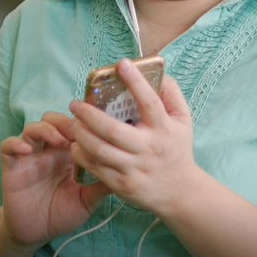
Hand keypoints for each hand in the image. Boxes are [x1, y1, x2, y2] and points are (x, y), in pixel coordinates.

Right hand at [0, 112, 111, 248]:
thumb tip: (126, 172)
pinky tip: (27, 150)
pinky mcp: (12, 166)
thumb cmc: (61, 214)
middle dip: (64, 121)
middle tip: (76, 131)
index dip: (83, 123)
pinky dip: (15, 143)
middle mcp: (48, 150)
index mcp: (67, 154)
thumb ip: (101, 186)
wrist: (35, 234)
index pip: (74, 127)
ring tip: (57, 140)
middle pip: (53, 120)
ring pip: (33, 128)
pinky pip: (8, 146)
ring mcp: (29, 156)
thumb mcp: (86, 200)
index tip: (95, 127)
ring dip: (45, 128)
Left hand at [68, 59, 200, 214]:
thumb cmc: (177, 149)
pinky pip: (97, 168)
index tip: (122, 64)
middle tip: (75, 103)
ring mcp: (134, 168)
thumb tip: (158, 73)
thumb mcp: (183, 120)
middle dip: (89, 115)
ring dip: (81, 135)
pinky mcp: (122, 185)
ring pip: (100, 150)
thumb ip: (172, 95)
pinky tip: (76, 145)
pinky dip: (82, 155)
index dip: (136, 82)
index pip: (150, 102)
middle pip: (113, 130)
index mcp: (164, 129)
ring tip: (73, 123)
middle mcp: (148, 149)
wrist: (180, 192)